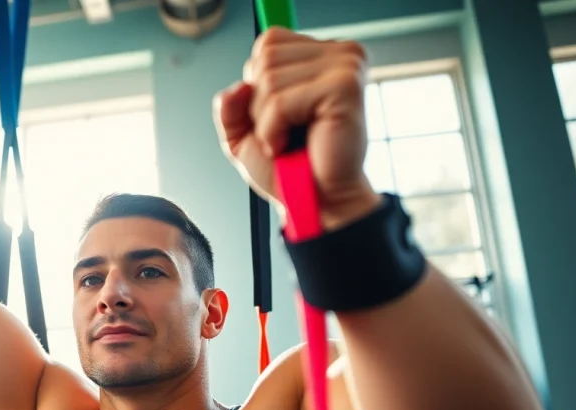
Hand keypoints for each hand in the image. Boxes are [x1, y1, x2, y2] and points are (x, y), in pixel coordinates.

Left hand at [214, 27, 380, 229]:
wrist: (313, 202)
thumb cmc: (287, 170)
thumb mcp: (243, 134)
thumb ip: (230, 107)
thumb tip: (236, 88)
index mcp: (322, 55)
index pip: (269, 42)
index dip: (257, 85)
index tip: (278, 116)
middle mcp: (340, 54)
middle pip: (265, 60)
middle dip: (258, 106)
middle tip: (282, 133)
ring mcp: (346, 67)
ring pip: (270, 81)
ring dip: (265, 122)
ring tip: (287, 141)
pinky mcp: (345, 88)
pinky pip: (280, 102)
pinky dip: (272, 131)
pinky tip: (288, 146)